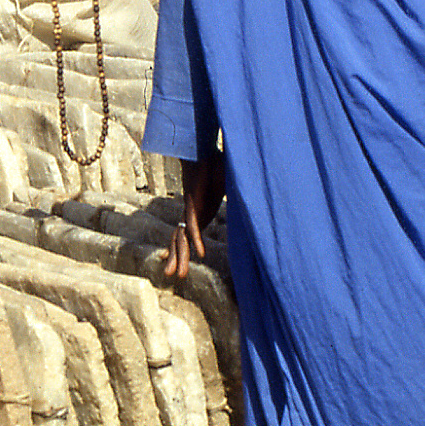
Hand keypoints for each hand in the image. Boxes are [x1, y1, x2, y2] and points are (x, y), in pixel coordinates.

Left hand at [163, 154, 224, 281]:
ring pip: (182, 238)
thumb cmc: (214, 165)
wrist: (202, 149)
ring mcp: (191, 209)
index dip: (182, 246)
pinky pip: (193, 225)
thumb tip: (251, 190)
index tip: (178, 259)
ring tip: (177, 276)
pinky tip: (201, 253)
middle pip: (180, 240)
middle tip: (173, 276)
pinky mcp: (194, 203)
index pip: (185, 232)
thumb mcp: (226, 185)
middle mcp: (191, 213)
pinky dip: (196, 239)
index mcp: (198, 211)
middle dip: (177, 258)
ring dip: (181, 257)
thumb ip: (235, 193)